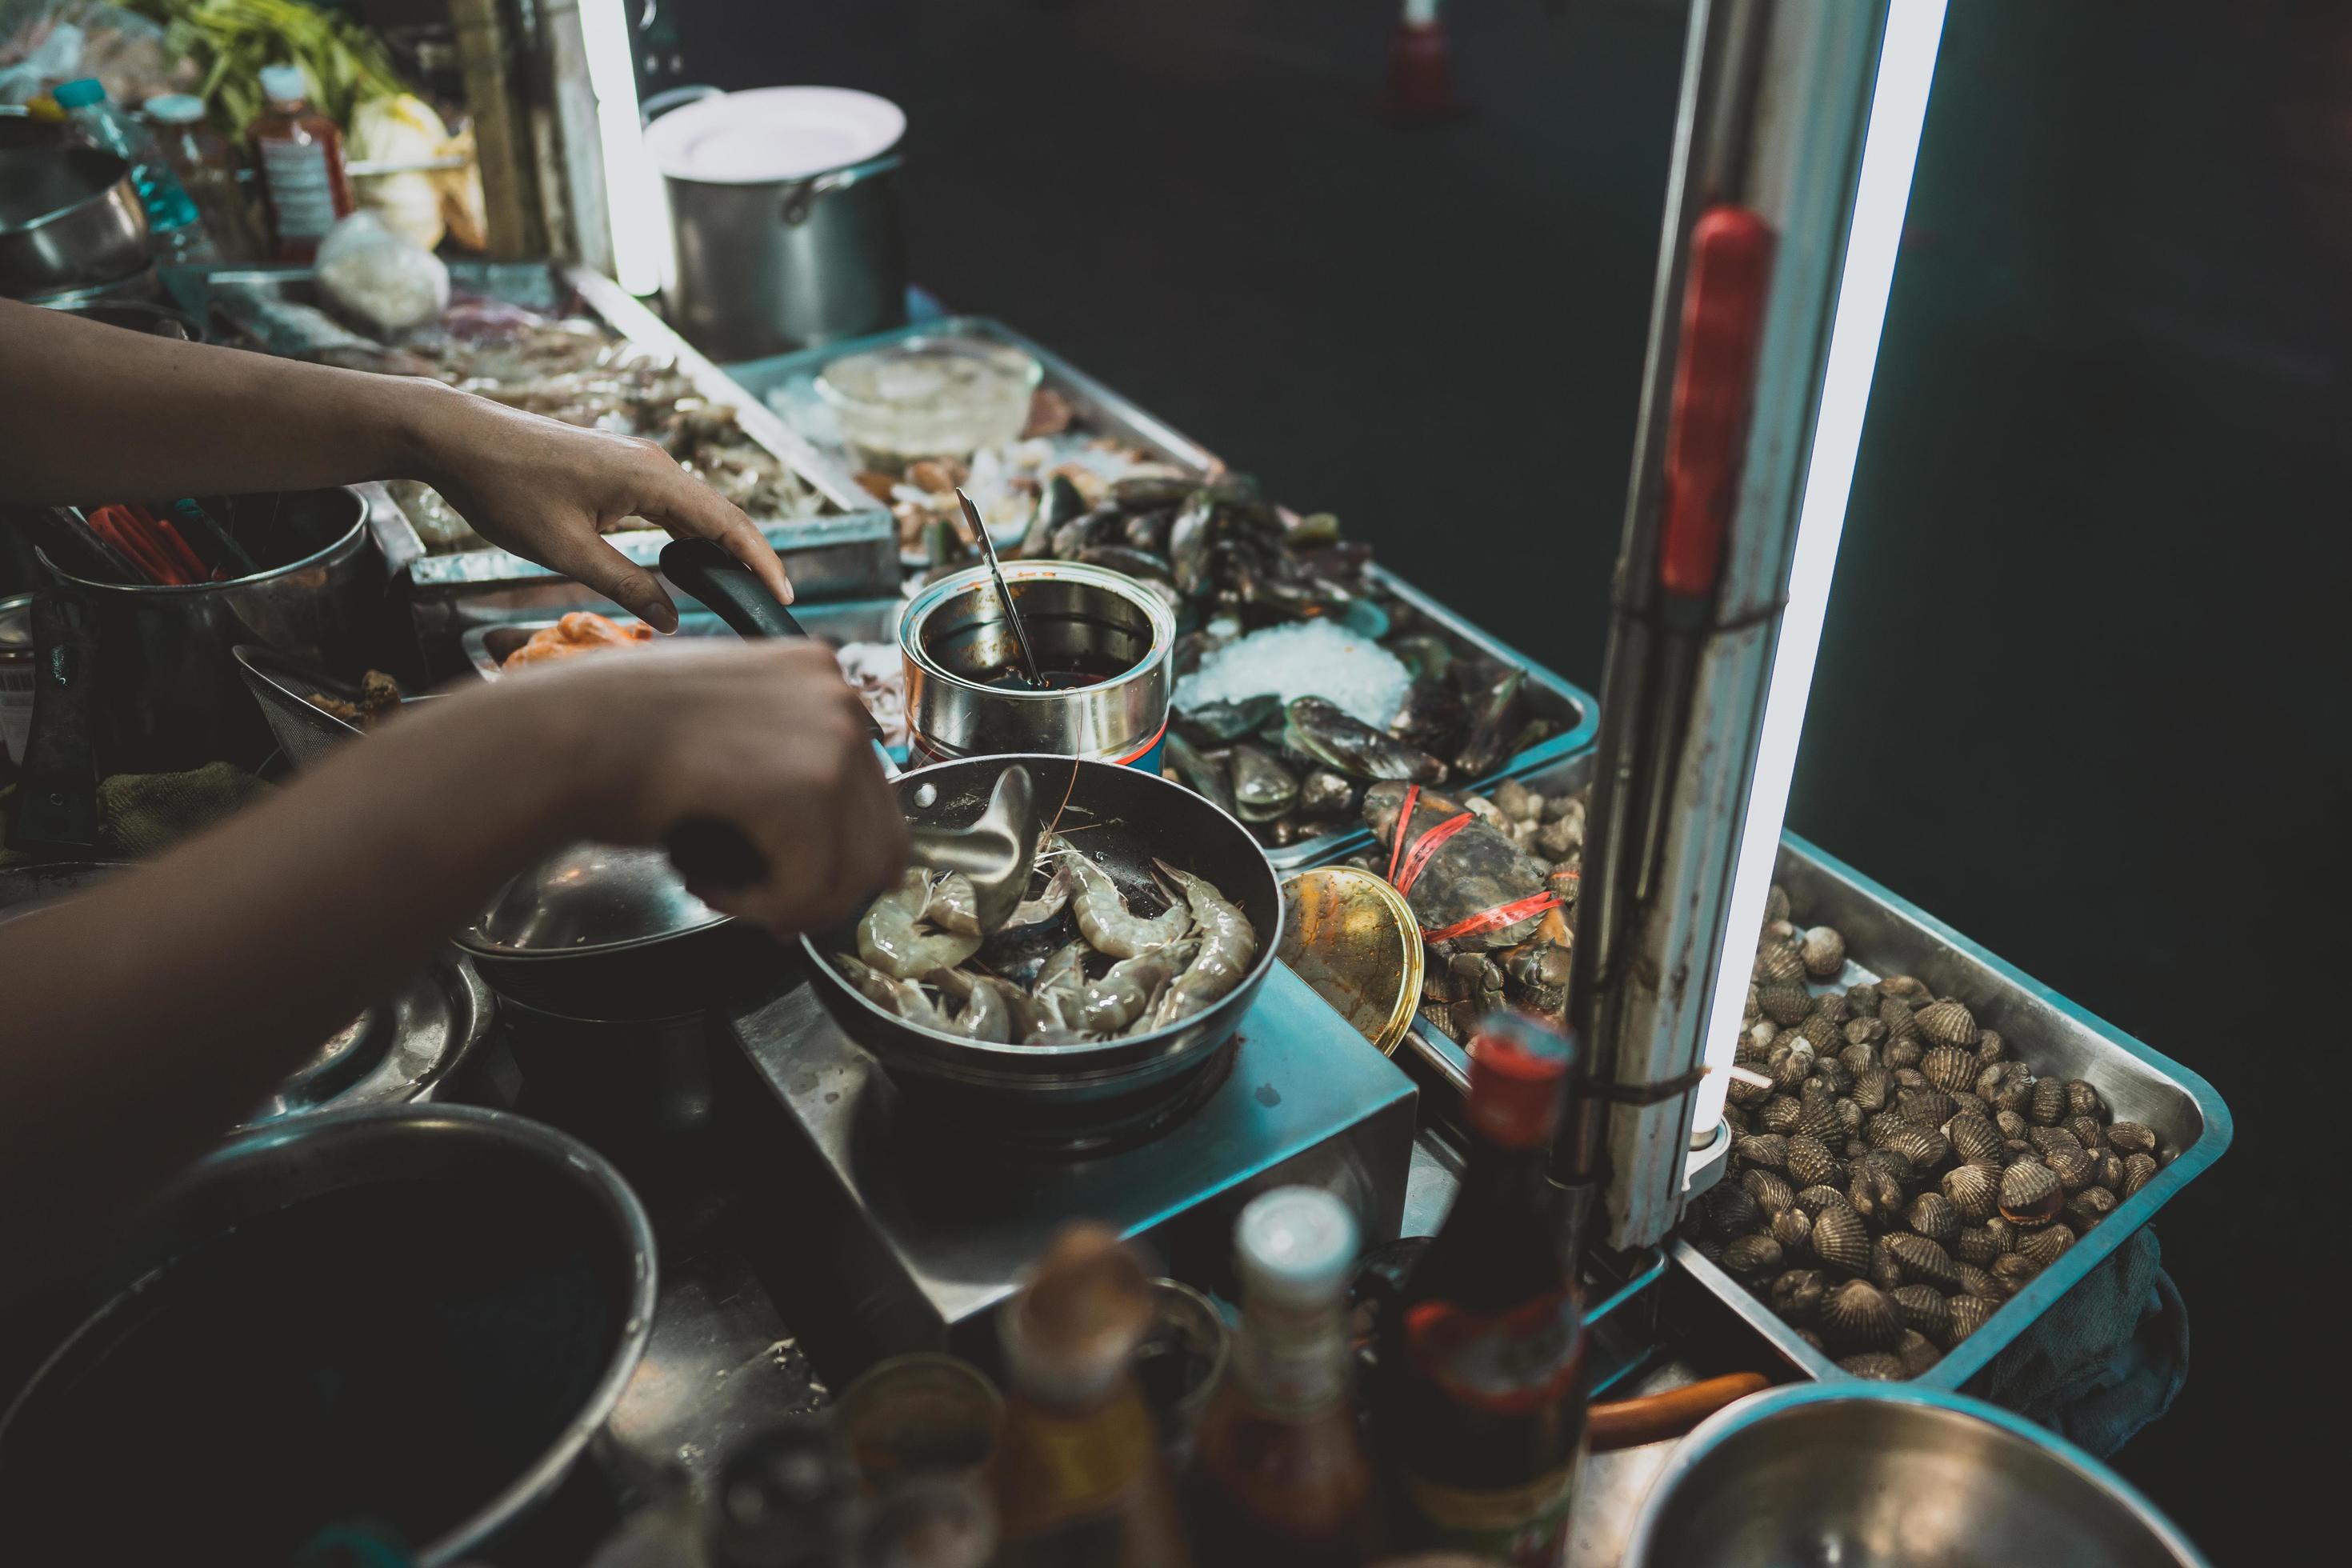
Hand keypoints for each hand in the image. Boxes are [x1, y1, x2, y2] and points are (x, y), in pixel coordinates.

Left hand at [408, 382, 794, 631]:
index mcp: (650, 479)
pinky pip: (672, 505)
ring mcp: (638, 463)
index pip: (726, 524)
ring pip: (698, 510)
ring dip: (721, 548)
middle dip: (750, 558)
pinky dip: (691, 535)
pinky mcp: (620, 469)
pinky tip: (690, 563)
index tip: (784, 594)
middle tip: (771, 601)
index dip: (760, 561)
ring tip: (739, 589)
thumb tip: (671, 619)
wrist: (459, 438)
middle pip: (722, 516)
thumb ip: (624, 585)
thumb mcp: (564, 550)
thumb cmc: (506, 489)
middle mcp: (654, 465)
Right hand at [511, 640, 906, 933]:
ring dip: (789, 901)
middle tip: (757, 900)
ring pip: (854, 875)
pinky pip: (809, 890)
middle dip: (818, 885)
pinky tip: (706, 879)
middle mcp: (838, 696)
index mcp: (818, 672)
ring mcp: (830, 740)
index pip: (872, 791)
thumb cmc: (613, 735)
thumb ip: (779, 754)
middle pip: (880, 840)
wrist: (557, 739)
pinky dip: (759, 908)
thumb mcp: (720, 721)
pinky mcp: (805, 790)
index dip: (829, 851)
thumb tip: (821, 827)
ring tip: (722, 885)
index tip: (777, 870)